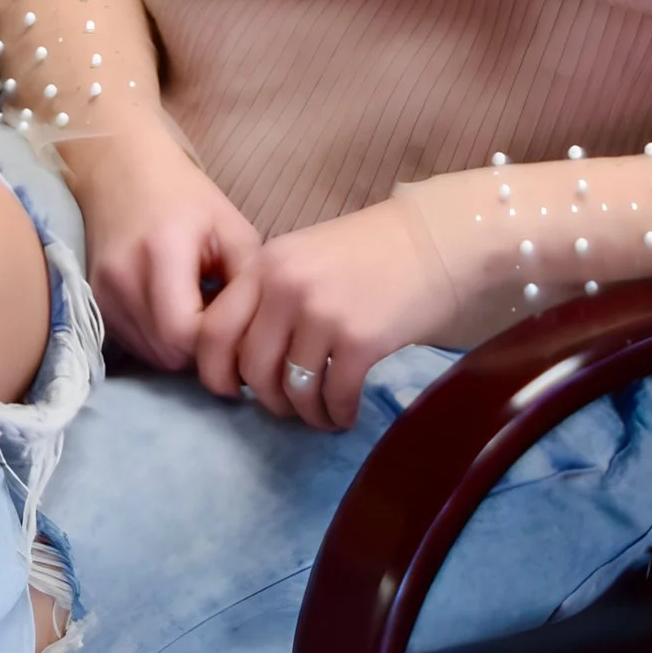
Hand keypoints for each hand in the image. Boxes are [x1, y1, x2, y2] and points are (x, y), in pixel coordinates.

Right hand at [61, 116, 261, 369]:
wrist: (122, 168)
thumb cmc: (186, 197)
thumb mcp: (232, 229)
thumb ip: (247, 284)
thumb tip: (251, 338)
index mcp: (162, 252)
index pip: (186, 334)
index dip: (216, 340)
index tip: (235, 324)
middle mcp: (123, 277)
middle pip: (167, 352)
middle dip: (200, 348)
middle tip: (220, 320)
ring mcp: (102, 292)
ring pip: (149, 354)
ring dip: (178, 346)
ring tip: (196, 311)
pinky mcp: (94, 300)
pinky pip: (133, 343)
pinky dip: (157, 338)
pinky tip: (171, 309)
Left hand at [193, 199, 458, 429]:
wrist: (438, 238)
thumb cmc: (374, 251)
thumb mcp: (306, 258)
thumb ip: (272, 295)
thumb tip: (245, 356)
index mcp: (265, 264)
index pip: (213, 330)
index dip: (216, 372)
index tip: (236, 390)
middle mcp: (284, 287)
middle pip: (250, 369)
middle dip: (266, 400)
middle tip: (286, 407)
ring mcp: (321, 313)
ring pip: (291, 390)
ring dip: (305, 413)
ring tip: (321, 414)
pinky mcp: (359, 339)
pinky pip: (333, 396)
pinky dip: (337, 414)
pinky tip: (346, 413)